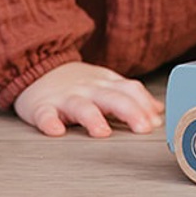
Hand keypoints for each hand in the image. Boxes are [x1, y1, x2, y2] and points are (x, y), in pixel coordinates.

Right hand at [14, 62, 164, 137]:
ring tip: (102, 131)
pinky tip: (55, 131)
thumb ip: (131, 96)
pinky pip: (45, 114)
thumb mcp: (106, 84)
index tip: (156, 121)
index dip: (145, 104)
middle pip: (112, 98)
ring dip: (92, 118)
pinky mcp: (41, 106)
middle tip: (143, 128)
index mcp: (105, 84)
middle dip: (130, 111)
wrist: (37, 65)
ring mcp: (65, 97)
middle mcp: (88, 89)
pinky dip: (49, 122)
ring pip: (80, 106)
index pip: (130, 90)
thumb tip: (158, 110)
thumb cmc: (76, 82)